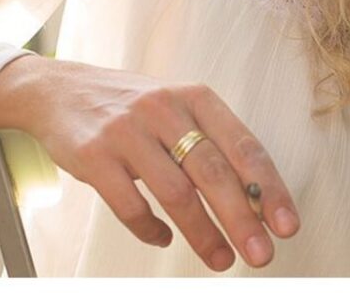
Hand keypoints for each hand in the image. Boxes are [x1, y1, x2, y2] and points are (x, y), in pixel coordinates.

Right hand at [0, 57, 300, 270]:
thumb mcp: (177, 108)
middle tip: (262, 254)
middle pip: (212, 171)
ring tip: (221, 260)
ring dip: (202, 233)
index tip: (287, 224)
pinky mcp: (94, 155)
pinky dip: (151, 229)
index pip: (243, 144)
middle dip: (242, 218)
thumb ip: (211, 143)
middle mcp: (164, 108)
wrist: (62, 89)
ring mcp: (127, 131)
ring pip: (175, 192)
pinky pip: (129, 204)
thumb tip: (256, 199)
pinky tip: (164, 239)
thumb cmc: (134, 105)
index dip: (268, 187)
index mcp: (195, 96)